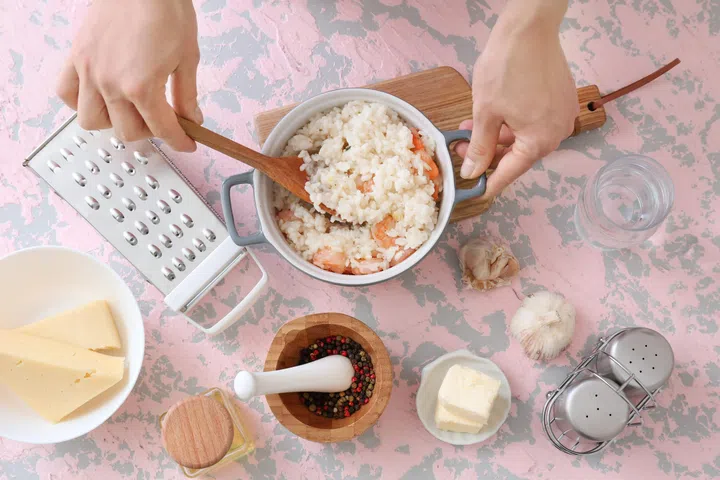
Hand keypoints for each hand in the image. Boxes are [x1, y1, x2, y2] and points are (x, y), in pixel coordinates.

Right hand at [56, 0, 199, 151]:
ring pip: (92, 120)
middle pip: (128, 132)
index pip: (162, 129)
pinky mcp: (76, 57)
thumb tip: (191, 119)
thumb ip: (187, 95)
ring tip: (130, 111)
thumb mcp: (188, 58)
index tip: (187, 144)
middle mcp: (111, 83)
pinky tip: (101, 96)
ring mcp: (90, 71)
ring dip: (114, 123)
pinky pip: (67, 93)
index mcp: (142, 86)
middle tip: (163, 121)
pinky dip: (81, 102)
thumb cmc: (166, 11)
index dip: (180, 141)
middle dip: (150, 132)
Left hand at [455, 1, 577, 197]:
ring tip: (470, 126)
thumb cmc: (507, 68)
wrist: (529, 27)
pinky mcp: (560, 99)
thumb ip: (480, 147)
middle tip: (462, 147)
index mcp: (540, 141)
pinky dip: (512, 122)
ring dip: (497, 135)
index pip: (510, 172)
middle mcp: (557, 132)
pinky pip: (533, 121)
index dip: (490, 182)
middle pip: (518, 154)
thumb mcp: (486, 113)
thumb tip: (473, 173)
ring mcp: (562, 115)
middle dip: (488, 152)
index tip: (476, 192)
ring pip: (524, 136)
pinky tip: (491, 114)